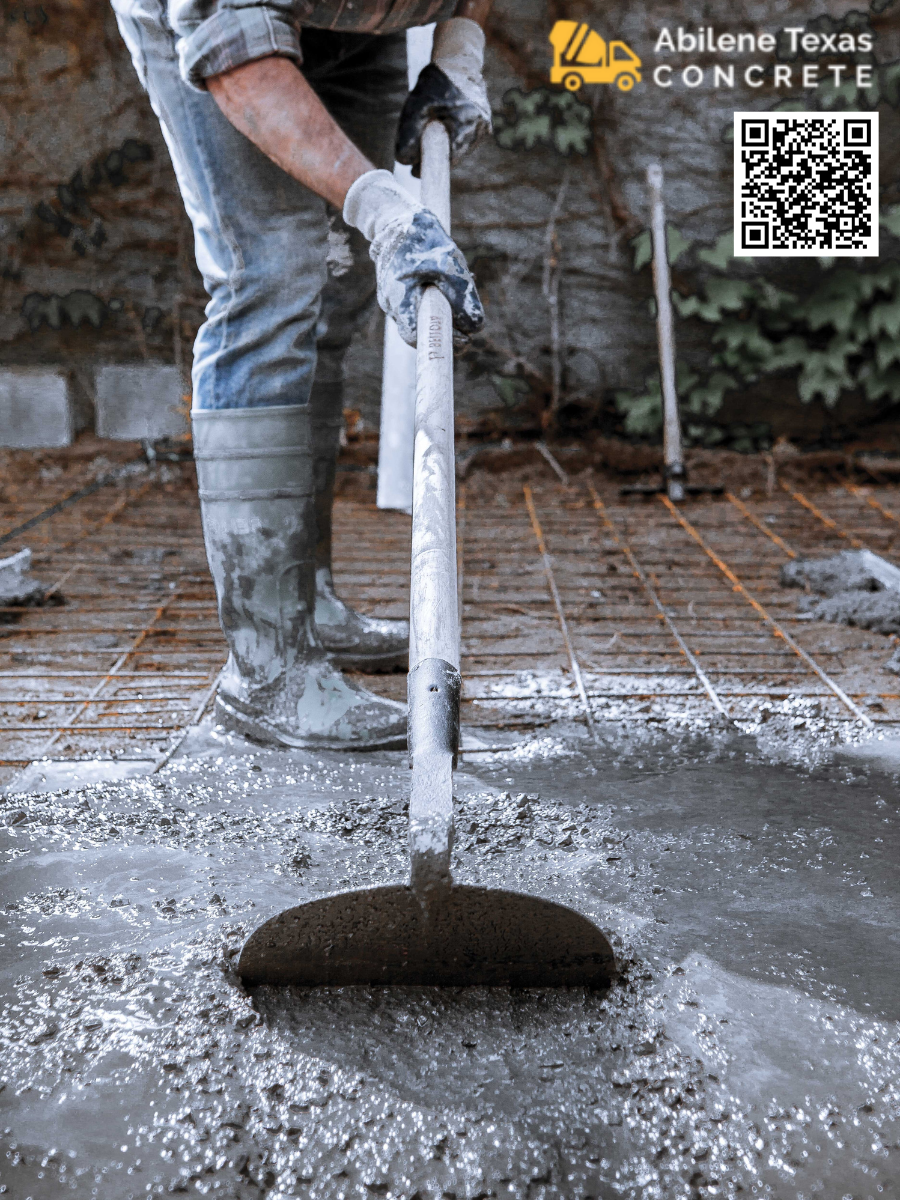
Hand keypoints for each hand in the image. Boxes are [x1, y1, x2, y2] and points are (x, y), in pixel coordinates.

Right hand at [343, 169, 483, 346]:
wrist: (396, 217)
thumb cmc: (424, 240)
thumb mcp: (451, 266)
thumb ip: (463, 299)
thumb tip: (476, 328)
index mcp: (399, 299)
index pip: (417, 337)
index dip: (440, 342)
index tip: (464, 341)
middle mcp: (390, 304)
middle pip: (419, 330)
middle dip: (444, 329)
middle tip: (469, 327)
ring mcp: (390, 299)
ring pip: (418, 317)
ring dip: (439, 313)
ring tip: (456, 294)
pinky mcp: (396, 292)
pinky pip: (415, 305)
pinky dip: (431, 302)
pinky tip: (443, 285)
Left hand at [395, 18, 491, 175]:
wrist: (459, 65)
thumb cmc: (435, 83)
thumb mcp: (416, 105)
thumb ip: (409, 133)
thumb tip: (404, 161)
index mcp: (466, 121)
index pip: (446, 160)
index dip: (428, 168)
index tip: (413, 172)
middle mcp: (479, 128)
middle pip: (452, 157)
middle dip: (433, 157)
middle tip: (416, 152)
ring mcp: (484, 129)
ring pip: (458, 152)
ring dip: (443, 149)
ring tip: (432, 131)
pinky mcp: (485, 128)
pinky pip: (465, 144)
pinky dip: (452, 141)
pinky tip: (446, 127)